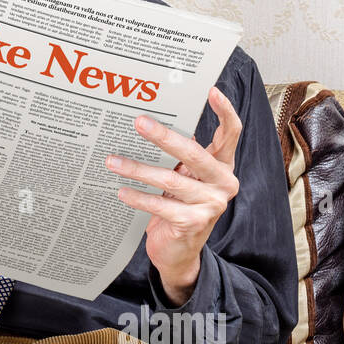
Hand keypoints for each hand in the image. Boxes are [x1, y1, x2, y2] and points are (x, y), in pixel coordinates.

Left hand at [104, 86, 241, 305]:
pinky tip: (121, 191)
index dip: (225, 110)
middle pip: (195, 154)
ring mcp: (211, 205)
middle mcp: (223, 183)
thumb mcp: (183, 177)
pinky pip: (161, 205)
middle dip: (164, 136)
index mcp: (223, 166)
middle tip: (138, 122)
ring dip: (137, 169)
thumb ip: (180, 154)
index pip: (231, 133)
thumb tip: (151, 120)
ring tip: (112, 161)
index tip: (210, 91)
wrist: (179, 252)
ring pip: (171, 181)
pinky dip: (138, 197)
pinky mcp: (193, 223)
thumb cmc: (178, 205)